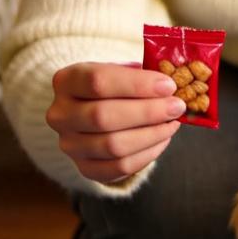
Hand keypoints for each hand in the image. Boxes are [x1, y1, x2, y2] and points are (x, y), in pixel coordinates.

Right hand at [46, 62, 185, 184]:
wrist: (91, 112)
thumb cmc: (112, 87)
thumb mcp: (117, 71)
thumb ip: (138, 75)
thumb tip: (168, 86)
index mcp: (66, 81)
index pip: (98, 82)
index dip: (137, 85)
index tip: (168, 85)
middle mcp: (60, 114)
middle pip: (103, 116)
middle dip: (148, 112)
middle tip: (177, 107)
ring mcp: (69, 145)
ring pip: (113, 146)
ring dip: (151, 135)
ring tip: (172, 123)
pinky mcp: (85, 168)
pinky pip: (119, 167)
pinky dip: (147, 154)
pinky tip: (162, 139)